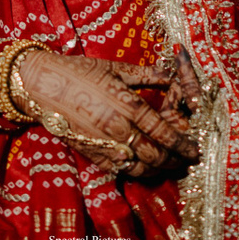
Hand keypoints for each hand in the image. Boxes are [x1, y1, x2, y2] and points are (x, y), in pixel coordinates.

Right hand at [15, 49, 199, 180]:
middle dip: (177, 159)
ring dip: (161, 169)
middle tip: (189, 159)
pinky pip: (122, 169)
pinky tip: (147, 167)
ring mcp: (105, 144)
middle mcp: (119, 129)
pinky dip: (139, 172)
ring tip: (173, 166)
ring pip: (141, 167)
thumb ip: (147, 75)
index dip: (183, 142)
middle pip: (157, 154)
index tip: (195, 147)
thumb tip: (172, 74)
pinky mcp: (93, 154)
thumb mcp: (116, 68)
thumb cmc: (80, 71)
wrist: (43, 85)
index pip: (164, 131)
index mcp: (127, 105)